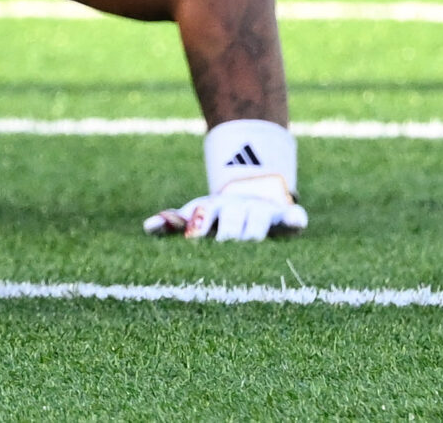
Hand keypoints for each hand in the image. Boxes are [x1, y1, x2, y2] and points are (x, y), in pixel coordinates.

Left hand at [144, 178, 306, 242]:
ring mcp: (261, 210)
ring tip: (248, 243)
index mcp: (212, 208)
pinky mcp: (285, 216)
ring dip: (252, 230)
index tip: (193, 238)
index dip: (199, 226)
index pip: (203, 214)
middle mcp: (236, 206)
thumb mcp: (195, 218)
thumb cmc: (217, 218)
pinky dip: (295, 218)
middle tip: (223, 245)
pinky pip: (292, 216)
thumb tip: (146, 228)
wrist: (252, 196)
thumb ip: (172, 224)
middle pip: (231, 217)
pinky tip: (296, 222)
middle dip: (227, 232)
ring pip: (257, 219)